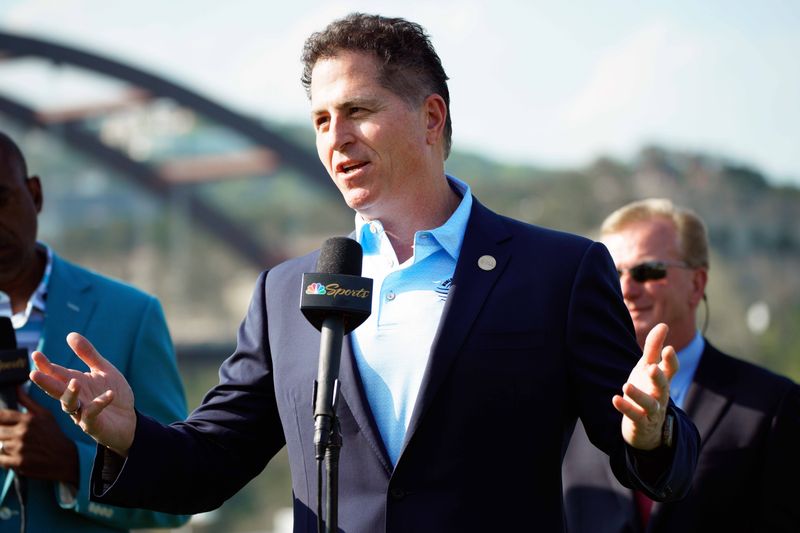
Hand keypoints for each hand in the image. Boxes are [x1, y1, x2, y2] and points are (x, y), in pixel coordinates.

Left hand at [0, 389, 77, 483]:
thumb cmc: (53, 434)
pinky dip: (2, 458)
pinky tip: (12, 456)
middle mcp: (23, 433)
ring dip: (2, 446)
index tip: (0, 421)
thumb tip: (16, 387)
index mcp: (28, 419)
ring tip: (15, 446)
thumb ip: (27, 401)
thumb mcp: (44, 415)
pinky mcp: (18, 463)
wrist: (65, 458)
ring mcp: (20, 448)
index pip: (0, 415)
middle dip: (0, 433)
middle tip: (8, 434)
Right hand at [29, 332, 135, 456]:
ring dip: (70, 394)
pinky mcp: (94, 425)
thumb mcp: (103, 370)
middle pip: (56, 390)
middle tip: (33, 374)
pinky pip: (93, 415)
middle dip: (45, 382)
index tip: (36, 354)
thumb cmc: (113, 393)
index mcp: (76, 383)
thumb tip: (70, 334)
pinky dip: (99, 404)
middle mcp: (76, 398)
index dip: (46, 365)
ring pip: (69, 405)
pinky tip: (108, 395)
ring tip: (75, 382)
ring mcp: (82, 413)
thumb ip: (88, 354)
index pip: (57, 374)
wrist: (129, 419)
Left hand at [612, 323, 678, 449]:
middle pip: (663, 386)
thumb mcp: (647, 367)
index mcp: (663, 380)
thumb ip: (654, 348)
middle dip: (659, 377)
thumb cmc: (647, 389)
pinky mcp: (640, 422)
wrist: (645, 426)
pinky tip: (615, 399)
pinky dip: (626, 408)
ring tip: (626, 385)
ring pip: (650, 404)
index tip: (669, 348)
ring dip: (639, 396)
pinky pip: (634, 416)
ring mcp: (651, 410)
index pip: (671, 369)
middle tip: (653, 368)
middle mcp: (660, 395)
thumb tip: (664, 325)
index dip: (670, 360)